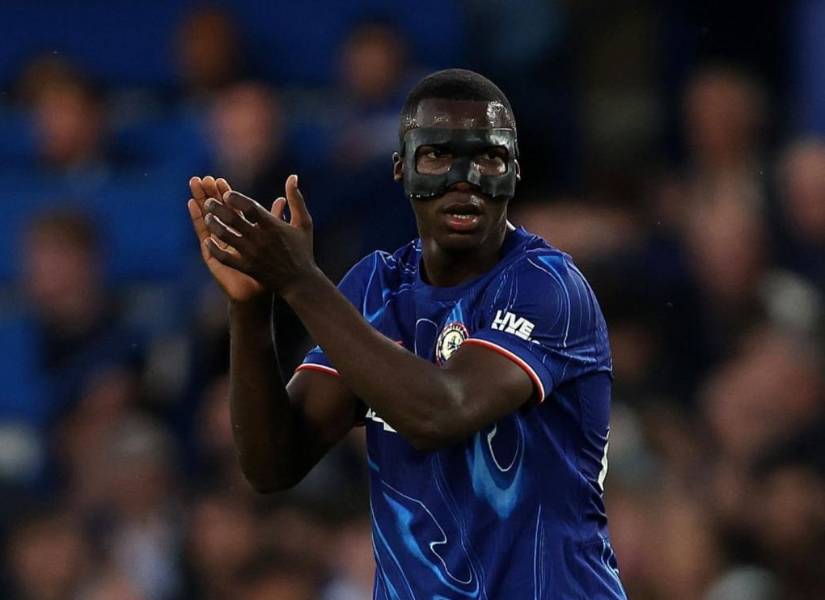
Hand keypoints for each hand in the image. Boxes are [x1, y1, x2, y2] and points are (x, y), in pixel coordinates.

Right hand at [187, 175, 266, 302]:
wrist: (259, 292)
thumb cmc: (269, 267)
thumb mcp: (275, 238)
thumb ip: (275, 219)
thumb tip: (281, 199)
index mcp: (243, 230)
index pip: (231, 208)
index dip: (225, 194)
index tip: (220, 180)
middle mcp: (228, 236)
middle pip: (216, 211)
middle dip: (209, 195)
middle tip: (202, 179)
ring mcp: (219, 245)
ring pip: (207, 220)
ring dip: (200, 204)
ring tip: (194, 189)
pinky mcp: (213, 255)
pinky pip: (204, 236)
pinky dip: (198, 221)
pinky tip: (191, 207)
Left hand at [202, 174, 317, 297]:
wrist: (300, 282)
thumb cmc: (302, 250)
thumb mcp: (304, 223)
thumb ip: (296, 199)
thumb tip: (293, 177)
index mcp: (273, 226)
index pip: (250, 207)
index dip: (236, 198)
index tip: (227, 193)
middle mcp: (260, 239)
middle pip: (232, 219)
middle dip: (217, 207)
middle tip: (209, 201)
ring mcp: (252, 254)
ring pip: (225, 236)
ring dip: (213, 224)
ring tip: (207, 217)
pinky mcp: (247, 268)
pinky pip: (224, 257)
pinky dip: (214, 247)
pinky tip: (207, 240)